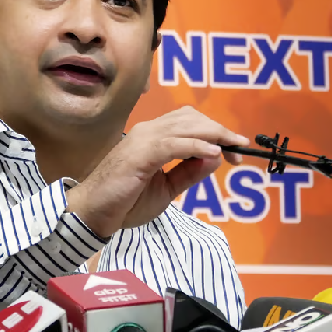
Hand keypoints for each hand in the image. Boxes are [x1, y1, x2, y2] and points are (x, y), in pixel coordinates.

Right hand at [66, 106, 248, 238]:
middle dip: (220, 131)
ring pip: (186, 126)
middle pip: (192, 119)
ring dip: (213, 135)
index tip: (234, 150)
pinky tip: (213, 153)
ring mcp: (143, 140)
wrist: (92, 213)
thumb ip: (188, 172)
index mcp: (152, 137)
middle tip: (239, 150)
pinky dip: (196, 146)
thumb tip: (215, 157)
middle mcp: (148, 131)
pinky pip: (174, 144)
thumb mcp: (166, 189)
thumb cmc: (124, 202)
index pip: (189, 122)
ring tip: (232, 148)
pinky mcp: (140, 154)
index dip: (215, 131)